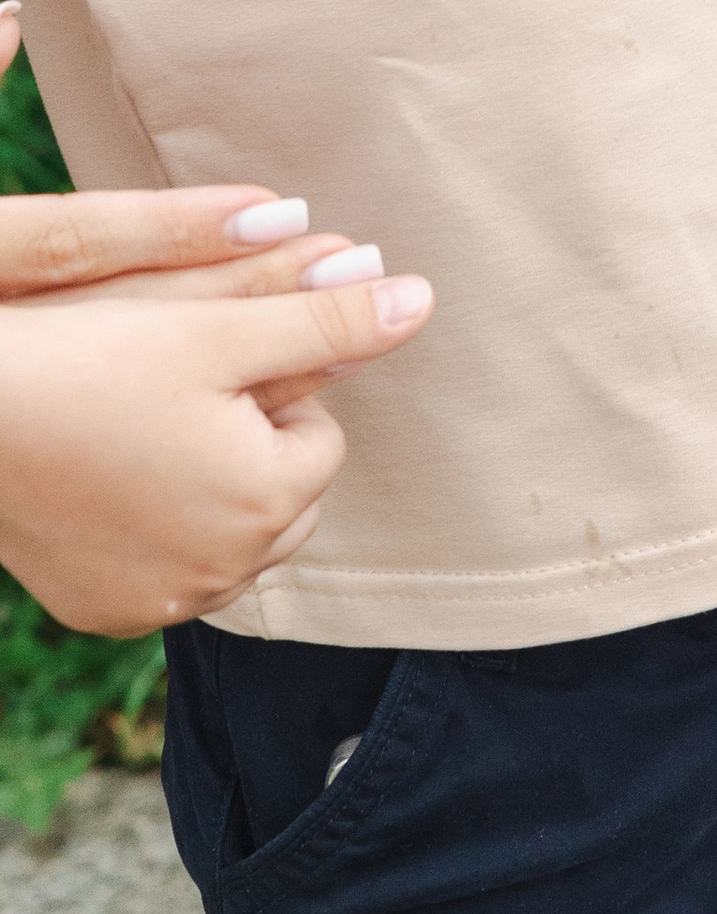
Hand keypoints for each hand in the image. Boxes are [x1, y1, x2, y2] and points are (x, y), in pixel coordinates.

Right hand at [0, 0, 432, 625]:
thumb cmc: (96, 359)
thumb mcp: (222, 328)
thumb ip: (330, 319)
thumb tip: (424, 300)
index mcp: (263, 503)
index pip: (319, 436)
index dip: (271, 389)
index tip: (204, 368)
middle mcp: (221, 574)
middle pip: (286, 495)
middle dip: (255, 444)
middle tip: (178, 398)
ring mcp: (159, 603)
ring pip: (236, 537)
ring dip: (215, 488)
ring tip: (149, 432)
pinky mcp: (106, 612)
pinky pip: (175, 572)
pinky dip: (166, 528)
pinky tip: (119, 480)